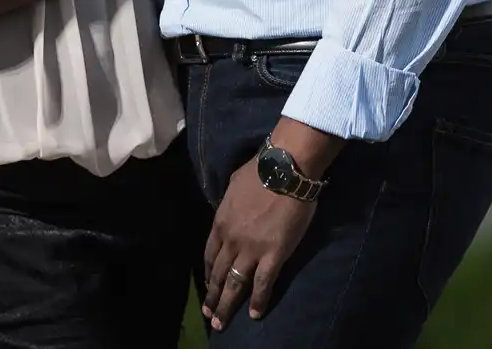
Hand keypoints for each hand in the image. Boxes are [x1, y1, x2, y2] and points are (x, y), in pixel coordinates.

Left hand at [202, 158, 317, 327]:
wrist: (284, 169)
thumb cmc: (260, 171)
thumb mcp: (233, 185)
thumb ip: (228, 204)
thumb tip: (230, 210)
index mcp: (221, 223)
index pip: (210, 255)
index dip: (208, 274)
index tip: (207, 286)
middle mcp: (231, 241)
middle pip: (218, 274)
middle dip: (212, 296)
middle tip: (209, 314)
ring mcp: (251, 250)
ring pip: (234, 284)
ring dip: (227, 305)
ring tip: (221, 323)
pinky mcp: (273, 255)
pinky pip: (262, 283)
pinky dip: (257, 301)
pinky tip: (255, 315)